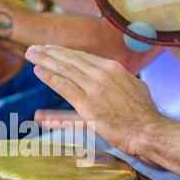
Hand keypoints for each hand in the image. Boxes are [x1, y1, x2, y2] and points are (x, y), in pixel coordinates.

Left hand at [26, 45, 162, 157]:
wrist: (148, 131)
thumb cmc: (143, 114)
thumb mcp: (135, 87)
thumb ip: (120, 80)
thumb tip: (116, 77)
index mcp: (113, 68)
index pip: (83, 56)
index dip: (64, 52)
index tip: (51, 49)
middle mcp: (103, 74)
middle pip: (71, 59)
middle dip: (50, 52)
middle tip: (34, 48)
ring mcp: (95, 88)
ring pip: (65, 69)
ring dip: (45, 60)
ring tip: (30, 54)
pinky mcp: (88, 105)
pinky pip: (64, 86)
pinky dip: (50, 77)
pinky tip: (38, 71)